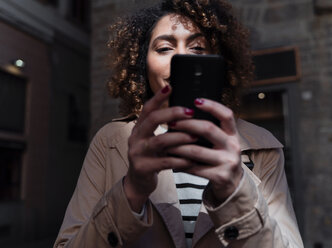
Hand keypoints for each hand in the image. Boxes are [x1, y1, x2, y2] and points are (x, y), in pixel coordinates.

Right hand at [124, 85, 196, 211]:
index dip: (157, 97)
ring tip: (196, 136)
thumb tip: (186, 112)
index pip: (147, 109)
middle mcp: (135, 138)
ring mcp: (137, 153)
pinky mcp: (143, 168)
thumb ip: (164, 129)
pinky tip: (192, 159)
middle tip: (190, 112)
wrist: (139, 182)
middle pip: (152, 120)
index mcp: (139, 128)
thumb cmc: (152, 157)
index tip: (170, 87)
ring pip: (160, 141)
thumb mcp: (155, 140)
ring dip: (180, 138)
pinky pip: (164, 162)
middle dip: (172, 114)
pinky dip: (180, 159)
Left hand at [166, 98, 242, 202]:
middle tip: (171, 123)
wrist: (232, 184)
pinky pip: (195, 168)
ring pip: (197, 150)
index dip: (212, 106)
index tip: (195, 100)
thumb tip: (186, 113)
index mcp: (233, 135)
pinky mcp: (220, 176)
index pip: (227, 115)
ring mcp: (228, 162)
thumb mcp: (222, 142)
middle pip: (208, 129)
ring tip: (165, 141)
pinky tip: (171, 159)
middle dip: (187, 124)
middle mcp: (234, 146)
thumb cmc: (220, 158)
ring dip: (177, 146)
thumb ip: (212, 130)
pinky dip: (180, 163)